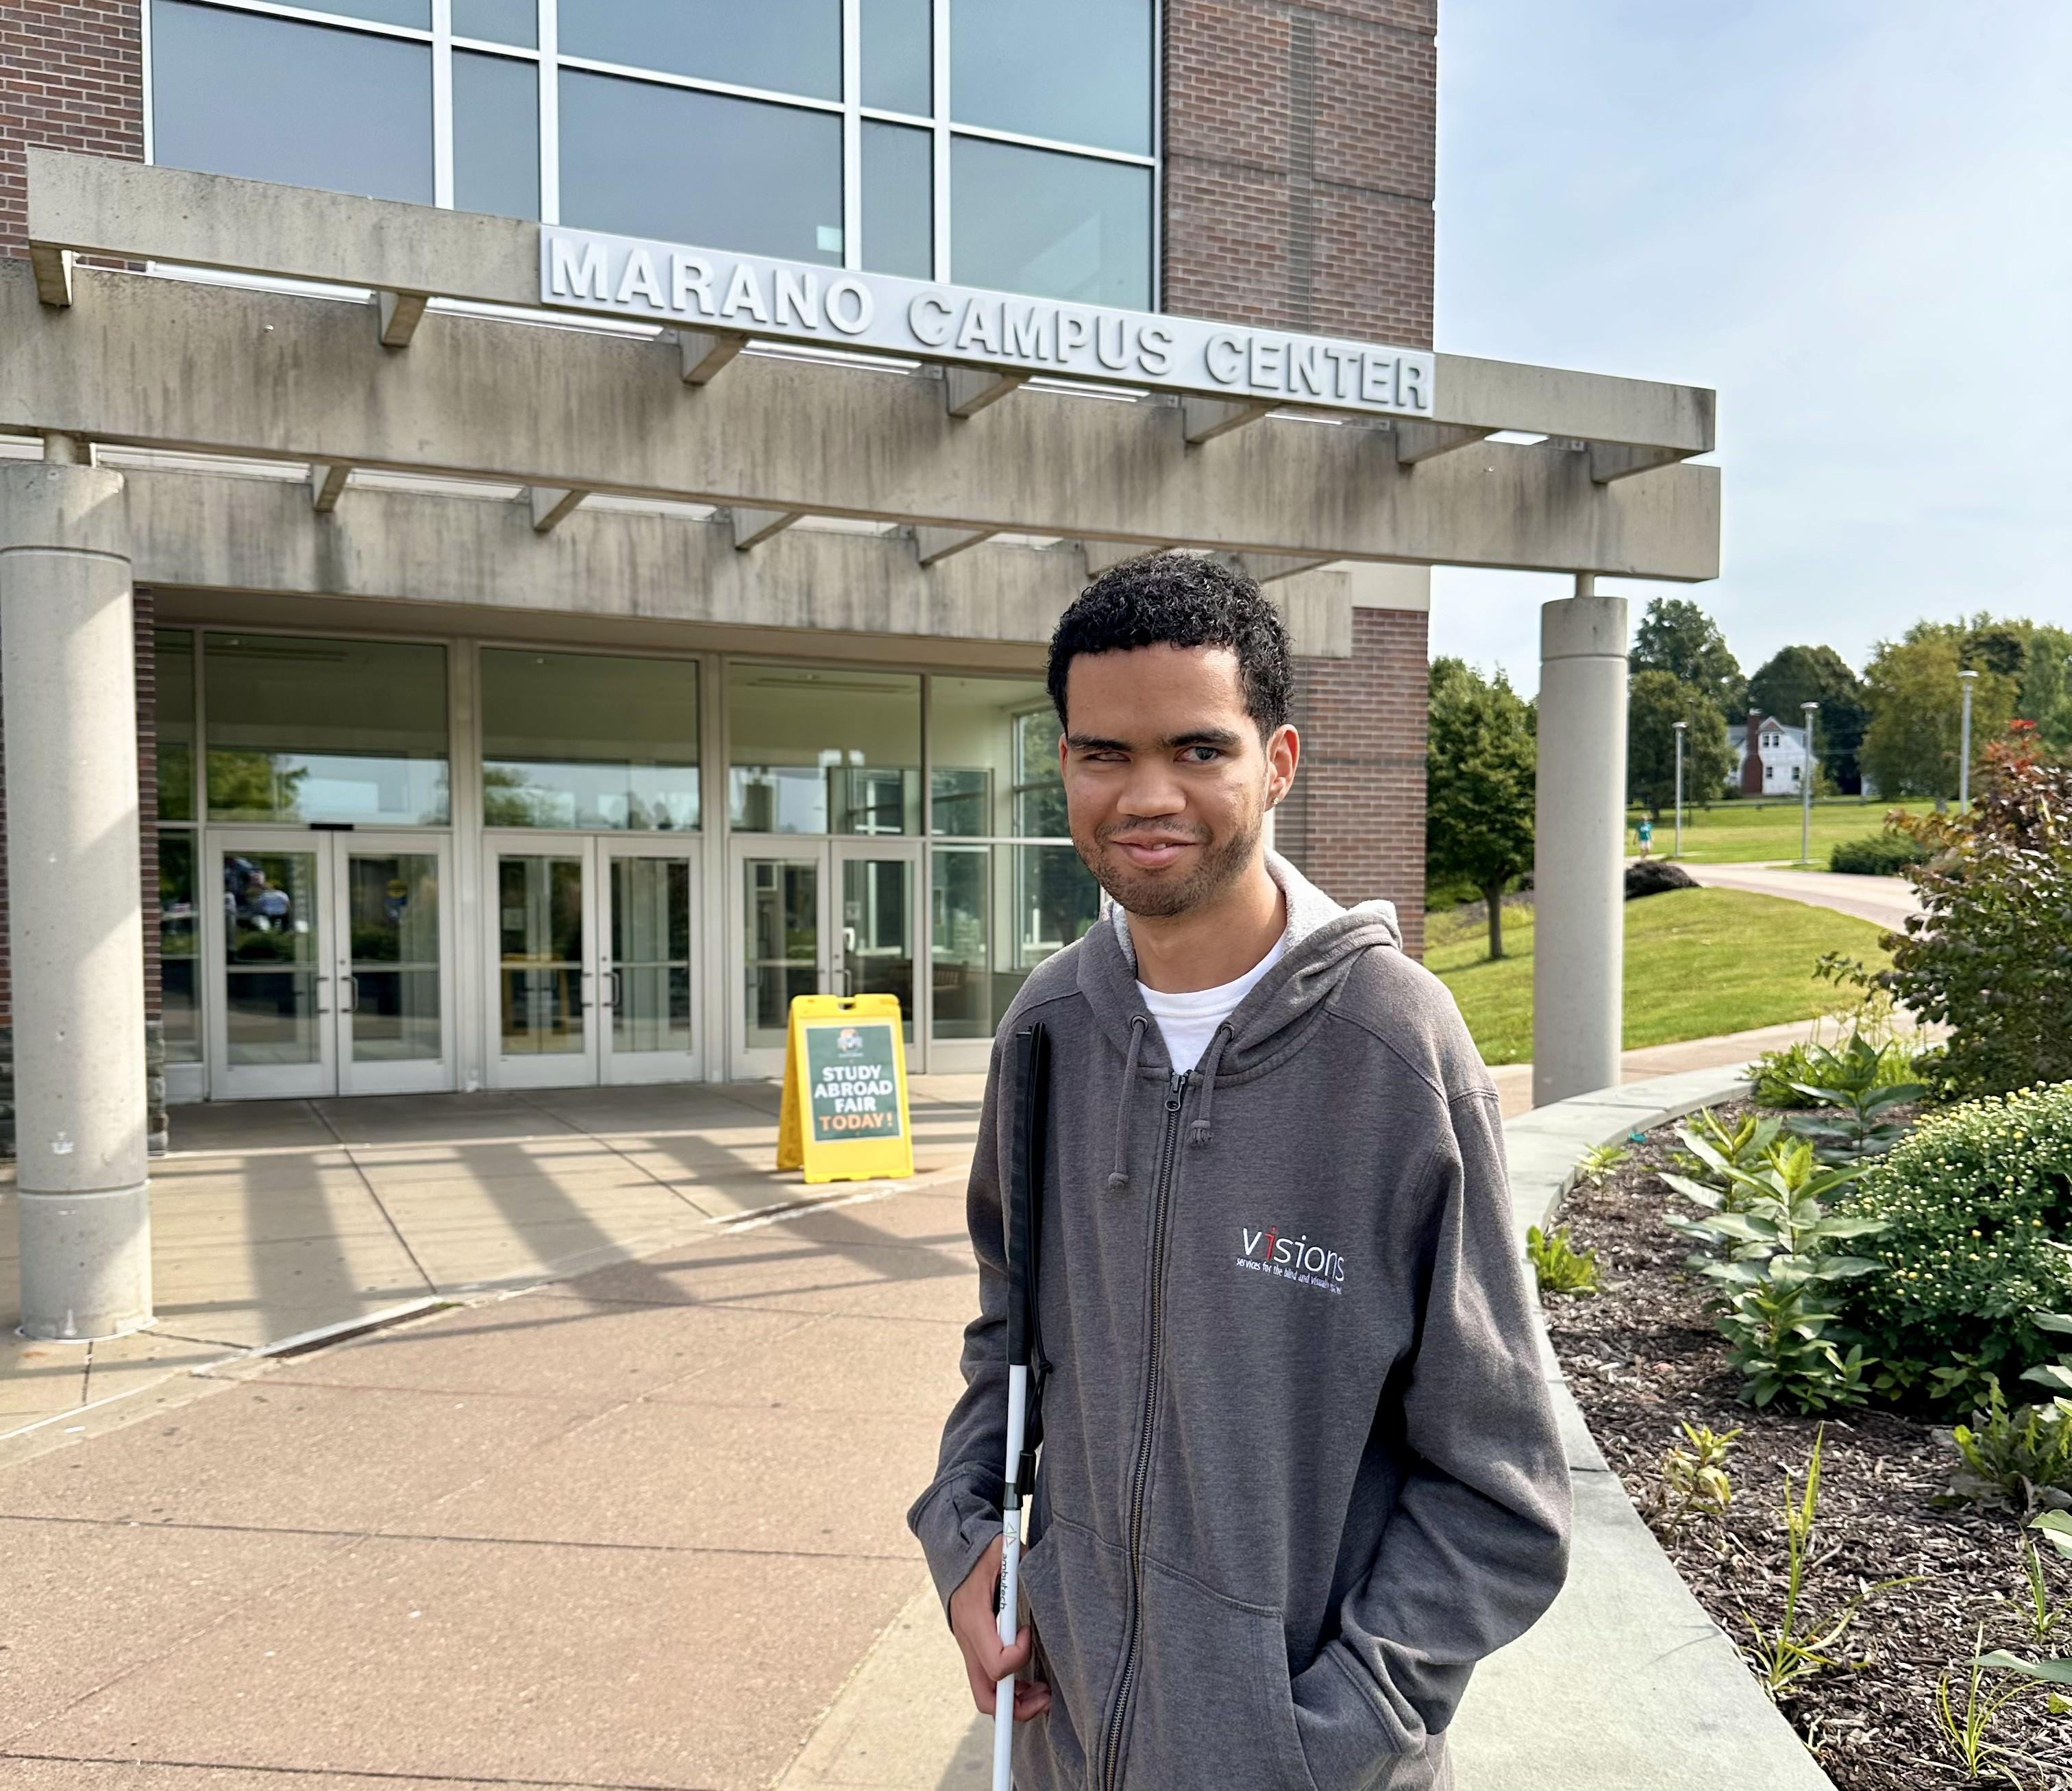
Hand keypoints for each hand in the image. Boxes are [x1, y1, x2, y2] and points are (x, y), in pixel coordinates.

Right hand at [949, 1534, 1051, 1717]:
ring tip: (1044, 1694)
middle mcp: (968, 1642)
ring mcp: (969, 1650)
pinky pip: (989, 1684)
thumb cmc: (982, 1554)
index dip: (1021, 1654)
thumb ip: (1018, 1560)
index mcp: (974, 1620)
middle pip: (986, 1697)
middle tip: (1045, 1695)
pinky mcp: (975, 1651)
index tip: (1028, 1630)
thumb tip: (1037, 1564)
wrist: (954, 1556)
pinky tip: (1031, 1683)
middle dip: (1018, 1705)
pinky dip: (1011, 1690)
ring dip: (1017, 1702)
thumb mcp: (999, 1551)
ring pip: (987, 1697)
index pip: (998, 1663)